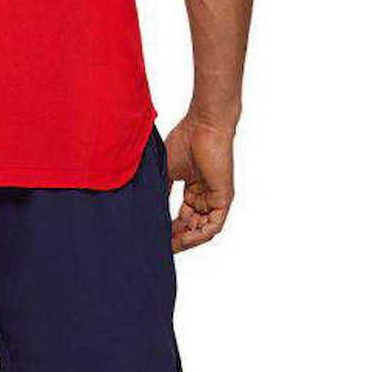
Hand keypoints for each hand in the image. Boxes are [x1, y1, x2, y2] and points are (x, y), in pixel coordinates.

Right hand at [165, 114, 235, 252]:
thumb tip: (147, 207)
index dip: (168, 228)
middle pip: (191, 226)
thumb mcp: (166, 170)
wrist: (204, 125)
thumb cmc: (186, 140)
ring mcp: (214, 199)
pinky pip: (212, 226)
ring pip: (201, 230)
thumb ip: (161, 190)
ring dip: (185, 240)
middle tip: (157, 246)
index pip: (182, 217)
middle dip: (175, 238)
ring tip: (167, 246)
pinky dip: (198, 236)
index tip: (153, 236)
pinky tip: (183, 239)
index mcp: (194, 190)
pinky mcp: (223, 199)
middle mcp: (205, 197)